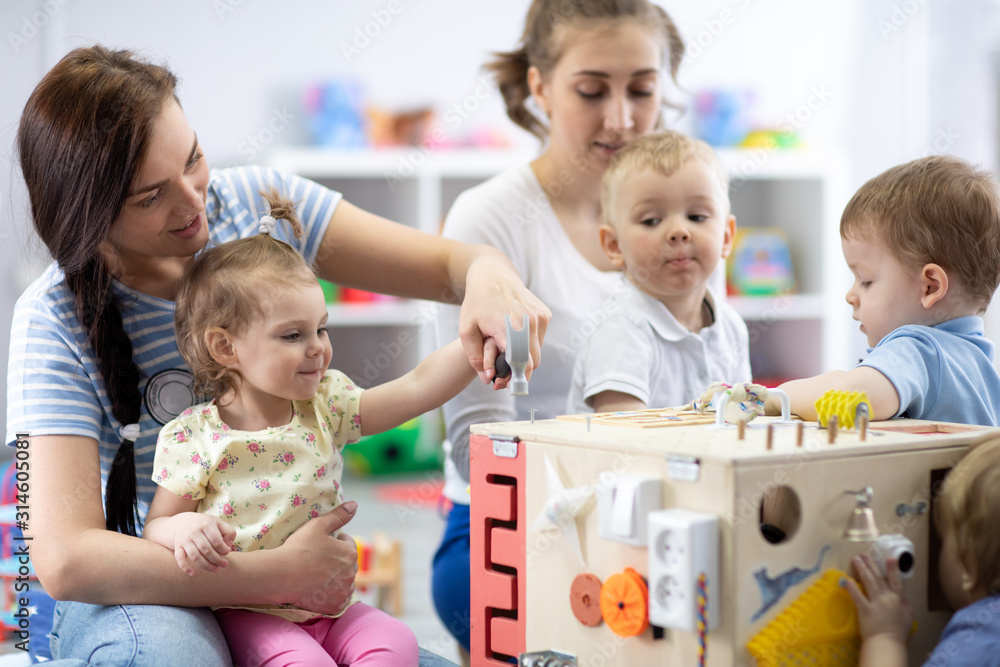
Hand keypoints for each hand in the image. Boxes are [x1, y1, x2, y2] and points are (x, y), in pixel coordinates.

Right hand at [172, 513, 236, 575]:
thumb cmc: (205, 524)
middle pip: (206, 549)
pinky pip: (179, 558)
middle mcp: (194, 532)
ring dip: (206, 565)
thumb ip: (229, 532)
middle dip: (217, 559)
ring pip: (195, 556)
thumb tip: (229, 546)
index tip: (227, 552)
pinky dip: (185, 567)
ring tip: (215, 569)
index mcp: (206, 525)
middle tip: (224, 564)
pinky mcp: (178, 547)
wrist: (182, 522)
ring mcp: (185, 540)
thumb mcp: (219, 522)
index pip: (216, 540)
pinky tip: (192, 573)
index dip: (223, 549)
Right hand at [277, 501, 358, 615]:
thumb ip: (339, 515)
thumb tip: (354, 505)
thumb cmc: (299, 548)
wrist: (281, 575)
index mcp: (350, 553)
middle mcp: (351, 574)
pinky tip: (319, 590)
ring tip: (317, 576)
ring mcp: (344, 592)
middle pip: (347, 564)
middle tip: (317, 561)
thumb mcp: (318, 525)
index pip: (347, 544)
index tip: (320, 546)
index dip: (334, 543)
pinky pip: (339, 600)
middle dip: (337, 561)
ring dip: (336, 579)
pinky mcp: (335, 607)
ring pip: (344, 582)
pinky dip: (333, 596)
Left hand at [459, 256, 550, 384]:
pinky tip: (515, 338)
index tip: (505, 385)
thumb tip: (487, 379)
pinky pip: (540, 340)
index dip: (515, 379)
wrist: (493, 275)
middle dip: (520, 372)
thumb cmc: (476, 303)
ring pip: (538, 353)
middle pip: (533, 363)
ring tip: (507, 354)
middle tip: (504, 375)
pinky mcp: (545, 314)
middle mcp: (529, 322)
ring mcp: (539, 317)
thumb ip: (474, 357)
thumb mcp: (466, 329)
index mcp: (509, 327)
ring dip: (525, 358)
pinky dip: (530, 344)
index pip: (522, 364)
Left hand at [845, 554, 912, 642]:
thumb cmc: (898, 632)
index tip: (889, 557)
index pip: (896, 581)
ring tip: (856, 559)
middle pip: (878, 578)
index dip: (893, 569)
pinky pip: (858, 597)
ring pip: (869, 582)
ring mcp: (876, 603)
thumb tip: (903, 596)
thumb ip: (905, 604)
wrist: (887, 643)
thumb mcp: (908, 616)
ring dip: (862, 569)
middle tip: (865, 553)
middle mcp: (887, 598)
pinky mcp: (865, 610)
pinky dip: (852, 588)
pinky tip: (847, 580)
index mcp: (897, 599)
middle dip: (871, 564)